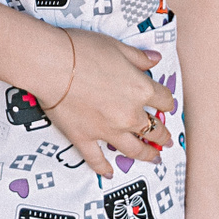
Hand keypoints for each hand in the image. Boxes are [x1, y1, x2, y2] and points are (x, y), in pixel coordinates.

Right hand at [38, 28, 175, 178]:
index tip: (165, 105)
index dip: (166, 102)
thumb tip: (155, 59)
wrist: (51, 64)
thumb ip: (137, 56)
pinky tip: (109, 173)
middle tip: (166, 139)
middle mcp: (130, 115)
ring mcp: (108, 130)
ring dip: (146, 154)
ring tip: (153, 158)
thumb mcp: (115, 45)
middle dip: (162, 134)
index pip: (164, 100)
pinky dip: (103, 168)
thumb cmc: (82, 50)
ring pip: (134, 149)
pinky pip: (97, 159)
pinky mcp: (85, 138)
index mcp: (141, 90)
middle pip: (154, 129)